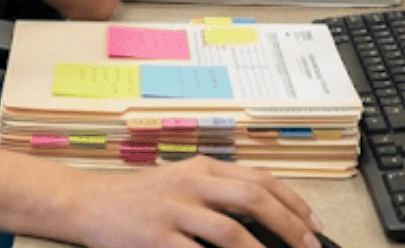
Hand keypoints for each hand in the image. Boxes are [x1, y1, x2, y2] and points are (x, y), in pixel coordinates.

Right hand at [68, 159, 324, 247]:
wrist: (89, 203)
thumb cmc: (140, 197)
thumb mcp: (183, 183)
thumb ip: (220, 193)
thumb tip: (270, 218)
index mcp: (203, 168)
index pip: (261, 179)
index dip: (294, 203)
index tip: (314, 226)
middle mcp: (192, 183)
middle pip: (254, 199)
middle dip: (290, 226)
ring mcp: (173, 210)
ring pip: (231, 230)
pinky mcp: (156, 237)